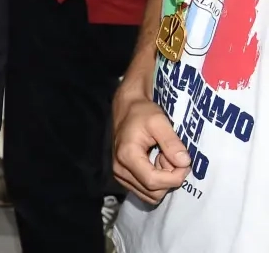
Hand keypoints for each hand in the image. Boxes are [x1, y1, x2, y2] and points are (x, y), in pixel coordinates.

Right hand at [112, 84, 190, 204]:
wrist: (127, 109)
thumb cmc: (142, 112)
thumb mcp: (159, 121)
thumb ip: (172, 142)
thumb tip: (185, 162)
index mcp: (127, 156)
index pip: (153, 182)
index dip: (174, 177)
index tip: (184, 162)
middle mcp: (119, 169)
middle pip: (153, 192)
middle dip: (169, 179)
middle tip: (172, 158)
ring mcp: (119, 175)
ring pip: (150, 195)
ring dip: (163, 182)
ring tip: (163, 160)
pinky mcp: (123, 177)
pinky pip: (144, 191)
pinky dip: (155, 182)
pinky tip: (156, 164)